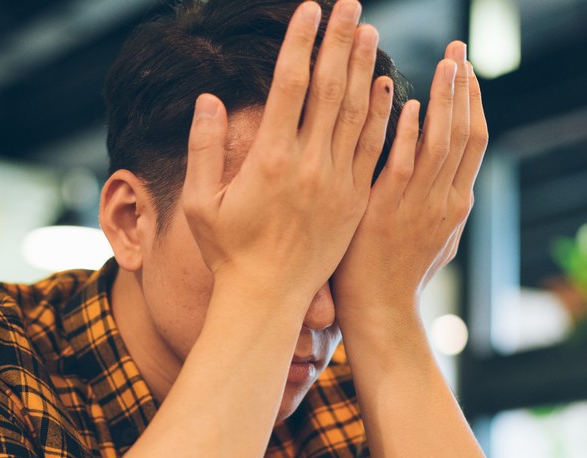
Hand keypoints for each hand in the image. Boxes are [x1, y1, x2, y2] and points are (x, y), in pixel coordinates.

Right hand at [181, 0, 393, 307]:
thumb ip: (202, 149)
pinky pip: (373, 148)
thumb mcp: (200, 203)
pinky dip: (382, 113)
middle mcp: (307, 166)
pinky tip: (386, 84)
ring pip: (357, 113)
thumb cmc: (227, 253)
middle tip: (349, 3)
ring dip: (363, 67)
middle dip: (338, 41)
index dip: (300, 43)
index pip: (289, 85)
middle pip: (329, 89)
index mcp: (268, 160)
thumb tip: (208, 99)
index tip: (309, 9)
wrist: (267, 299)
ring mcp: (337, 183)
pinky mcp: (355, 200)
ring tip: (368, 29)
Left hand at [332, 41, 486, 335]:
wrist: (378, 313)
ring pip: (442, 142)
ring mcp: (419, 206)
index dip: (474, 102)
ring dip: (444, 99)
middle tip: (459, 48)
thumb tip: (452, 177)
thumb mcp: (434, 239)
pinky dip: (409, 132)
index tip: (467, 70)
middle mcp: (446, 201)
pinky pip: (403, 164)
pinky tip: (408, 103)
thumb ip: (441, 202)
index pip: (474, 141)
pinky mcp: (388, 212)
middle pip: (465, 133)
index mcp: (457, 204)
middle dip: (465, 88)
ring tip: (445, 62)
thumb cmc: (397, 276)